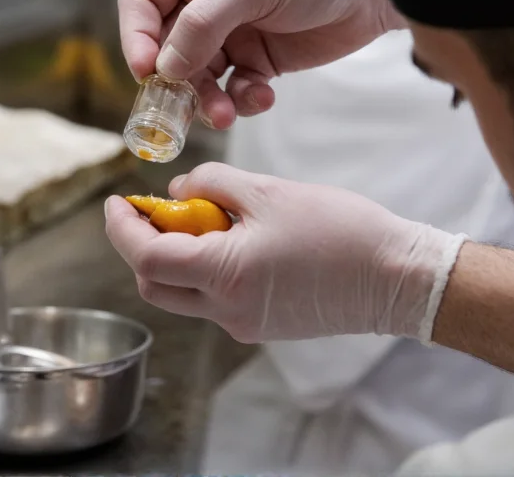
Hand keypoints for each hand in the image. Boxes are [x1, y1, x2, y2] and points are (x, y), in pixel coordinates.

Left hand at [104, 162, 466, 342]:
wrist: (396, 278)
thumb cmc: (340, 230)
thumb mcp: (270, 192)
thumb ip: (213, 186)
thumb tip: (178, 191)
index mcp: (225, 276)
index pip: (145, 259)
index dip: (121, 229)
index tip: (117, 202)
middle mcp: (227, 311)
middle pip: (156, 285)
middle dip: (143, 247)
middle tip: (156, 211)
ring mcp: (245, 325)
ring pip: (185, 295)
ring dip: (179, 258)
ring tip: (206, 218)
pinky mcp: (263, 327)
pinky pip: (216, 301)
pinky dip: (209, 271)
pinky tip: (236, 241)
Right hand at [118, 0, 401, 129]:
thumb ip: (202, 25)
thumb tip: (165, 69)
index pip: (142, 0)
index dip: (137, 37)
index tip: (147, 72)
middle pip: (167, 45)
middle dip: (175, 79)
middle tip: (181, 111)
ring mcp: (233, 28)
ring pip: (198, 74)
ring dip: (206, 98)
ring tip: (225, 113)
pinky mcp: (259, 56)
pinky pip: (233, 87)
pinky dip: (242, 98)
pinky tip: (263, 95)